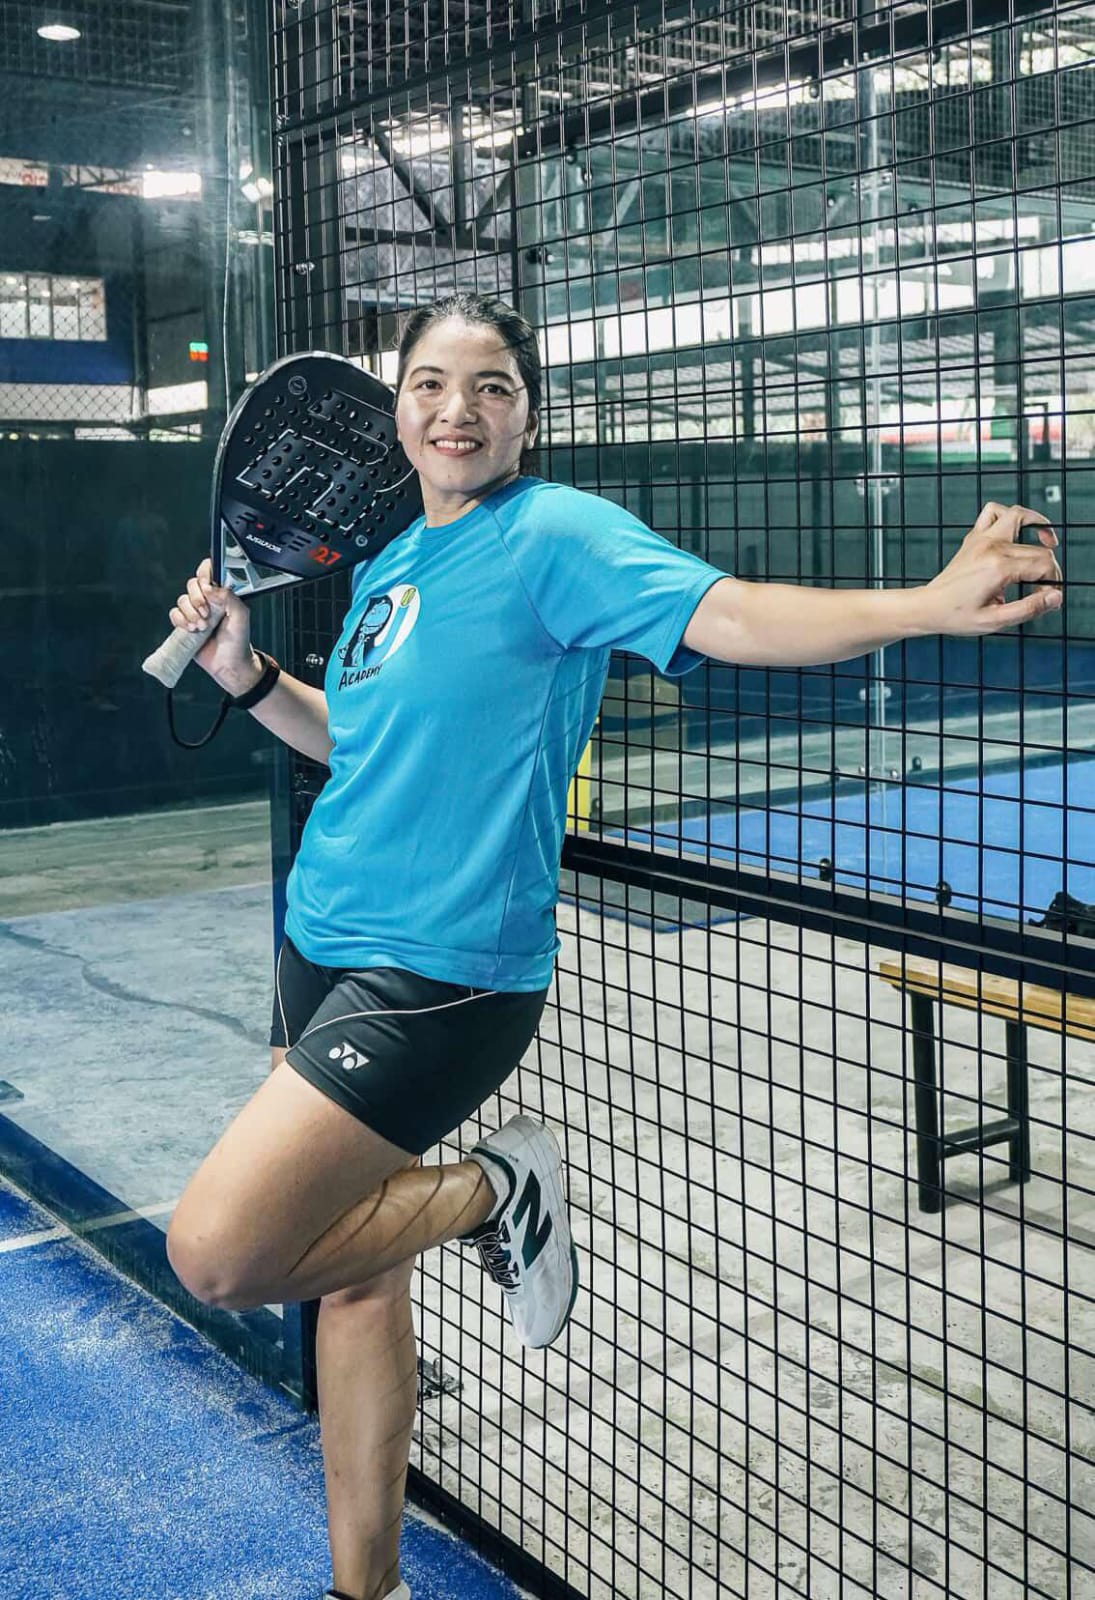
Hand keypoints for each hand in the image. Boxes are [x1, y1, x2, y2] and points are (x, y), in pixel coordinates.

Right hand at [168, 558, 257, 690]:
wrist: (228, 664)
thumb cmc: (238, 641)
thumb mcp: (242, 616)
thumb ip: (230, 597)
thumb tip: (210, 588)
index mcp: (221, 594)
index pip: (209, 571)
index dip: (204, 574)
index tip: (207, 587)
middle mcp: (207, 600)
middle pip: (192, 584)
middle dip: (197, 599)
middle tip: (207, 614)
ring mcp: (195, 612)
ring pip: (182, 600)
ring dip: (190, 613)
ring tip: (202, 627)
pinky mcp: (185, 624)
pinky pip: (174, 614)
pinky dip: (180, 621)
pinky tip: (192, 630)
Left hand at [921, 502, 1062, 635]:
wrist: (927, 607)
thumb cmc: (956, 616)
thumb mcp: (995, 621)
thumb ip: (1029, 609)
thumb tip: (1056, 596)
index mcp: (998, 568)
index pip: (1044, 566)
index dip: (1052, 583)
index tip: (1046, 599)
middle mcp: (991, 547)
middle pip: (1038, 549)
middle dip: (1049, 569)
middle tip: (1042, 589)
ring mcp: (981, 538)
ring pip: (1019, 515)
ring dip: (1037, 525)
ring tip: (1047, 542)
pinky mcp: (973, 537)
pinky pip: (993, 512)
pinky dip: (1009, 516)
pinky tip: (1016, 533)